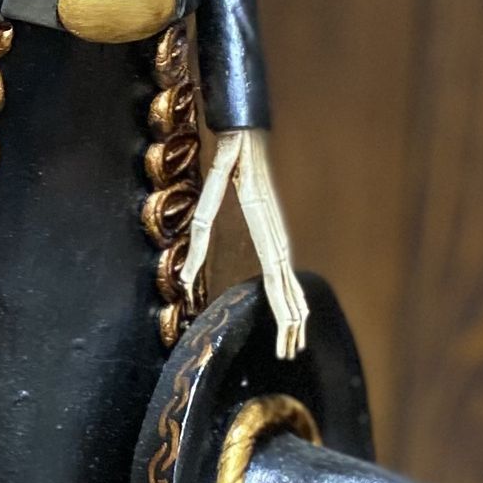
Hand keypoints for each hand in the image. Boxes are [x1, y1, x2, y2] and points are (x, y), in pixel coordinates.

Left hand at [181, 127, 307, 357]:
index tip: (288, 331)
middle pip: (286, 283)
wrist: (248, 131)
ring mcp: (279, 228)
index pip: (275, 274)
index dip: (281, 305)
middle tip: (291, 350)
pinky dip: (293, 288)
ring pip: (290, 276)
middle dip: (290, 318)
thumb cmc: (227, 158)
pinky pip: (286, 265)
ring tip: (297, 338)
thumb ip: (199, 234)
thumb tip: (185, 277)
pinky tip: (295, 302)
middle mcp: (276, 230)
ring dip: (295, 307)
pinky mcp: (275, 226)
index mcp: (263, 225)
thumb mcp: (208, 192)